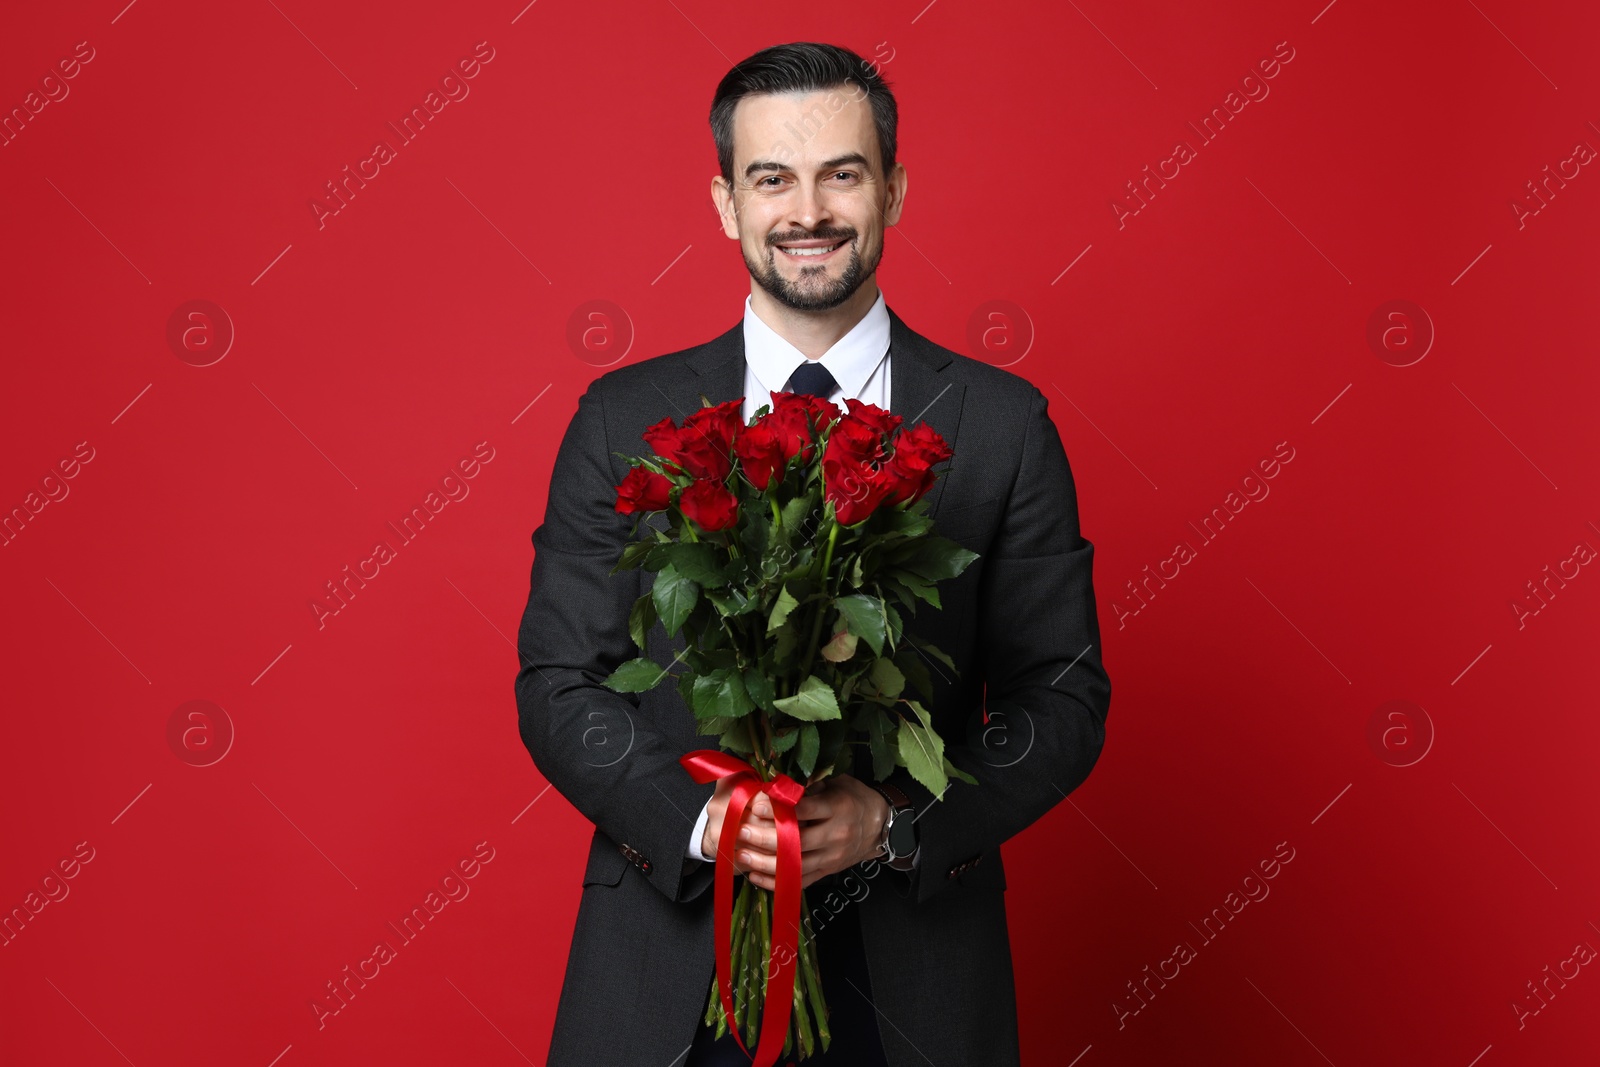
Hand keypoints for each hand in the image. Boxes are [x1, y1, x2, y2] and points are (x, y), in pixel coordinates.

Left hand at [722, 775, 889, 890]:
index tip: (756, 805)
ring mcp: (831, 858)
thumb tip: (776, 786)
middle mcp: (834, 835)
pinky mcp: (827, 873)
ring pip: (796, 866)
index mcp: (837, 809)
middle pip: (797, 842)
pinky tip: (756, 877)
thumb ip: (809, 787)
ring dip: (766, 864)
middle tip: (742, 833)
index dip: (780, 809)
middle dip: (767, 839)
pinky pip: (800, 882)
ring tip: (742, 857)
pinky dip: (777, 882)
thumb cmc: (855, 799)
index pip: (806, 811)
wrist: (881, 827)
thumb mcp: (837, 784)